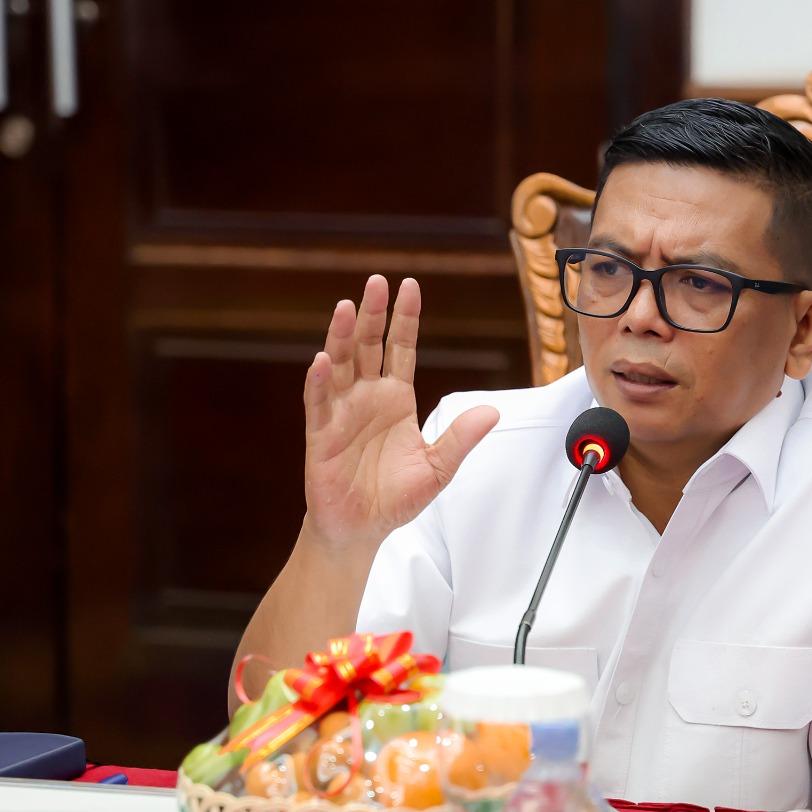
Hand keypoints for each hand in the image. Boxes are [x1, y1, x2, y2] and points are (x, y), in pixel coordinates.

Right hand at [301, 275, 497, 549]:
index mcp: (396, 399)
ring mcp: (342, 412)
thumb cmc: (395, 497)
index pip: (401, 349)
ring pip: (340, 365)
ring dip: (342, 337)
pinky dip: (319, 381)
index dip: (405, 319)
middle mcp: (367, 398)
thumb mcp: (438, 467)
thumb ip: (460, 438)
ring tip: (347, 308)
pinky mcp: (321, 434)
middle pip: (369, 346)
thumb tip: (492, 413)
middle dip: (373, 315)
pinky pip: (319, 402)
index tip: (410, 287)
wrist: (362, 529)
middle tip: (377, 282)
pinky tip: (322, 361)